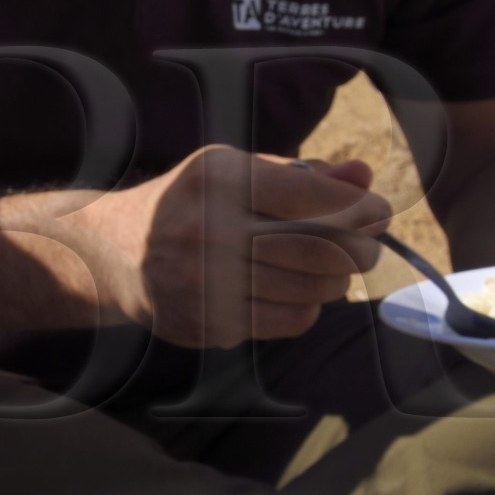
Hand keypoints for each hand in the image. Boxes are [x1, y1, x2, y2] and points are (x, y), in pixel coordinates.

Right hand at [70, 147, 392, 346]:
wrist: (115, 252)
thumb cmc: (191, 202)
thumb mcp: (234, 171)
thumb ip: (301, 175)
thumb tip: (363, 174)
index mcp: (218, 179)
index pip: (312, 197)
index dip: (359, 207)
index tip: (379, 213)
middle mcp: (208, 229)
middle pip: (319, 248)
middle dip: (358, 249)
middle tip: (367, 247)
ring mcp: (204, 282)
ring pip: (310, 289)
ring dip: (335, 281)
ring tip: (333, 270)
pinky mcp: (207, 323)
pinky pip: (288, 321)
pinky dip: (308, 308)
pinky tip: (299, 294)